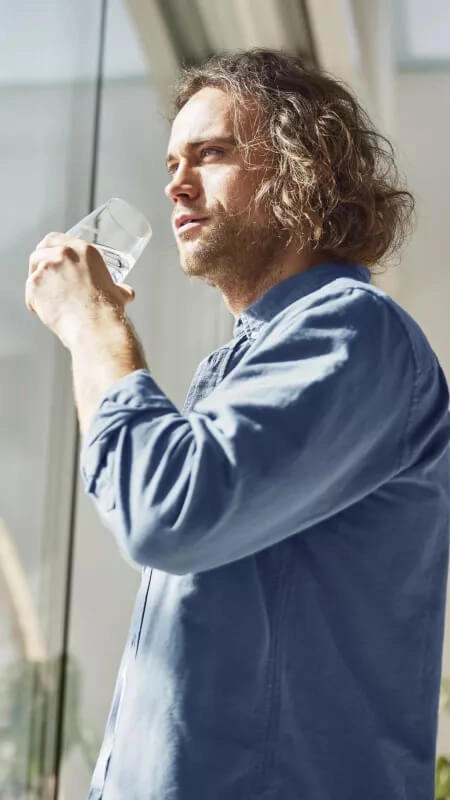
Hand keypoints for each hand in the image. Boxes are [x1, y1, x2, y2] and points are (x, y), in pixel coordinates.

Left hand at [26, 232, 134, 346]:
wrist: (94, 326)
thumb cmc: (107, 311)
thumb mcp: (118, 293)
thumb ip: (119, 289)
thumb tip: (126, 293)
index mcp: (85, 251)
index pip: (58, 239)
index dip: (52, 248)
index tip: (51, 256)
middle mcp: (64, 254)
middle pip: (41, 249)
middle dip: (40, 261)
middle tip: (43, 275)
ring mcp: (47, 267)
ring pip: (33, 269)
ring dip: (36, 281)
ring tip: (46, 297)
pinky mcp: (35, 283)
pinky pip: (29, 291)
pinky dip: (34, 301)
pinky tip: (44, 310)